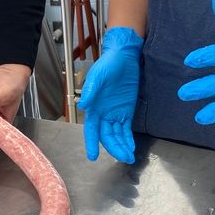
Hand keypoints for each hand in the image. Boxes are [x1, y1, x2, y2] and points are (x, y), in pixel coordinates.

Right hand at [77, 27, 142, 162]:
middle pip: (107, 136)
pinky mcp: (126, 111)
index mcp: (94, 107)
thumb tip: (83, 105)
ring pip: (117, 135)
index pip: (91, 129)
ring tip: (129, 157)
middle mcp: (103, 113)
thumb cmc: (108, 64)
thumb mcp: (99, 75)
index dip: (91, 142)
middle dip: (114, 148)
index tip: (92, 156)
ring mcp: (115, 113)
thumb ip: (91, 90)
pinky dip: (128, 139)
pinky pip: (125, 129)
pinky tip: (131, 147)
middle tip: (123, 158)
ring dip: (122, 147)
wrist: (124, 57)